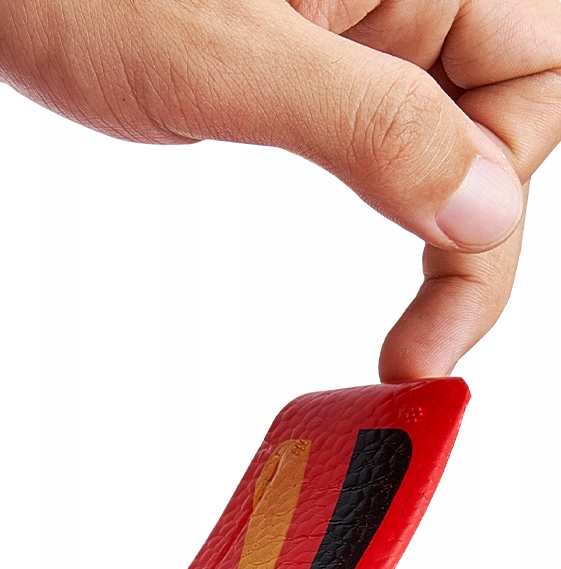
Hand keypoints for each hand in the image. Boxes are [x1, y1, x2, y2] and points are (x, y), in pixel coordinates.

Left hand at [0, 0, 560, 377]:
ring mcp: (335, 16)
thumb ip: (367, 127)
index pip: (538, 73)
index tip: (444, 309)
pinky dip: (367, 196)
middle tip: (415, 349)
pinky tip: (354, 255)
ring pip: (429, 124)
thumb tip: (483, 209)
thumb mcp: (225, 67)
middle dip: (468, 230)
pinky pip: (360, 125)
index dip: (505, 194)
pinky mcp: (283, 49)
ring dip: (421, 225)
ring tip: (400, 333)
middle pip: (495, 108)